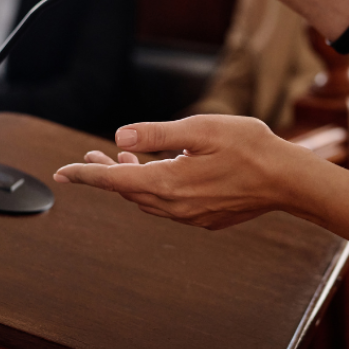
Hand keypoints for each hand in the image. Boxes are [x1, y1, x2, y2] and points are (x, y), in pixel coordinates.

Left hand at [54, 115, 310, 229]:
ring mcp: (191, 216)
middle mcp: (175, 206)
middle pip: (128, 192)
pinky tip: (163, 174)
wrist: (286, 180)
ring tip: (124, 162)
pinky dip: (155, 190)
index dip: (85, 175)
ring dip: (132, 182)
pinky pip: (169, 206)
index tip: (62, 173)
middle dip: (106, 175)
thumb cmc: (249, 148)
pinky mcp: (206, 219)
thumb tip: (119, 138)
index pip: (114, 182)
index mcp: (168, 183)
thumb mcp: (200, 130)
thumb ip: (156, 135)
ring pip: (148, 200)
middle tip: (90, 159)